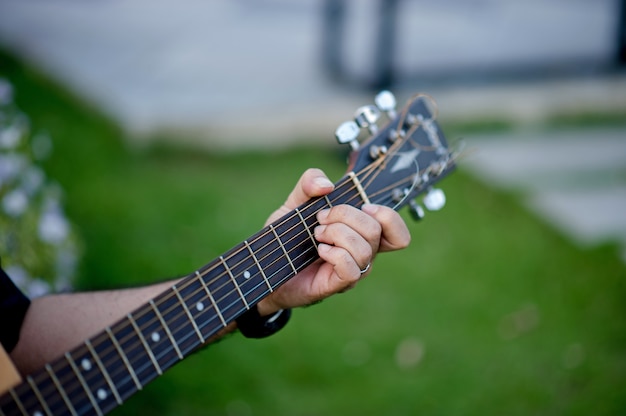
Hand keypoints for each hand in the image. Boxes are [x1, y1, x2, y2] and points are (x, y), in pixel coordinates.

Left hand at [257, 168, 409, 315]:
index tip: (363, 205)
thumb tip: (328, 185)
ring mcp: (352, 270)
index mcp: (361, 233)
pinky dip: (334, 254)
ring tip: (316, 235)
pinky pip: (351, 268)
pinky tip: (319, 250)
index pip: (398, 233)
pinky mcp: (338, 284)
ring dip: (336, 234)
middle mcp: (362, 253)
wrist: (266, 265)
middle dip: (345, 215)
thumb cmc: (287, 237)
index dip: (388, 216)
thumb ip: (309, 183)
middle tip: (320, 219)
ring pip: (364, 248)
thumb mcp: (295, 202)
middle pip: (376, 230)